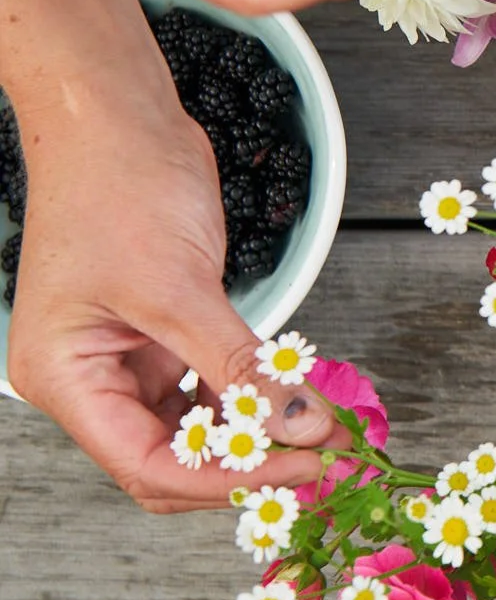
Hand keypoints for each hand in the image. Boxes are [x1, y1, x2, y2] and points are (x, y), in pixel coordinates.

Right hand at [7, 108, 336, 512]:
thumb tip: (300, 426)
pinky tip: (297, 398)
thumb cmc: (119, 189)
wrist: (118, 119)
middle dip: (247, 466)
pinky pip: (211, 385)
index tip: (301, 470)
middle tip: (325, 463)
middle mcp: (91, 379)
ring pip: (197, 428)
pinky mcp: (166, 331)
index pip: (148, 466)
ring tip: (325, 435)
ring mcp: (128, 356)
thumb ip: (240, 364)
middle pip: (171, 461)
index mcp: (66, 380)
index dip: (227, 479)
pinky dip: (254, 395)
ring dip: (259, 434)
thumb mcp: (179, 287)